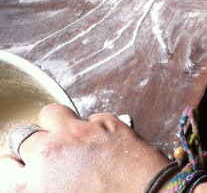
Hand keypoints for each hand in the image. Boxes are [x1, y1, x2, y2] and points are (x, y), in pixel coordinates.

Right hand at [0, 104, 170, 192]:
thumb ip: (40, 189)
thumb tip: (38, 181)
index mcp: (31, 186)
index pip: (6, 165)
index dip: (14, 165)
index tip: (21, 166)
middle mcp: (49, 154)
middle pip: (22, 135)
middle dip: (32, 144)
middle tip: (47, 153)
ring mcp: (77, 134)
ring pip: (52, 113)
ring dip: (56, 124)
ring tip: (67, 136)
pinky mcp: (105, 122)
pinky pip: (89, 117)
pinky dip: (92, 128)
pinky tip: (101, 143)